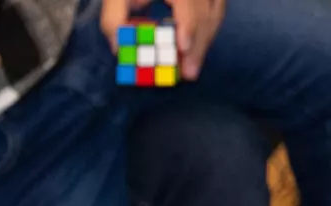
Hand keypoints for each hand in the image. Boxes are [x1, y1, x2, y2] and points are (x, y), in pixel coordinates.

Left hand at [101, 0, 224, 78]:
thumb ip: (114, 18)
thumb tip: (118, 48)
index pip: (187, 2)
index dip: (188, 24)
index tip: (183, 47)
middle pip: (207, 11)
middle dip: (199, 44)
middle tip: (190, 73)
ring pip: (216, 12)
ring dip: (205, 40)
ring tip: (193, 66)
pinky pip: (216, 9)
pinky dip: (208, 30)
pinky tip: (196, 50)